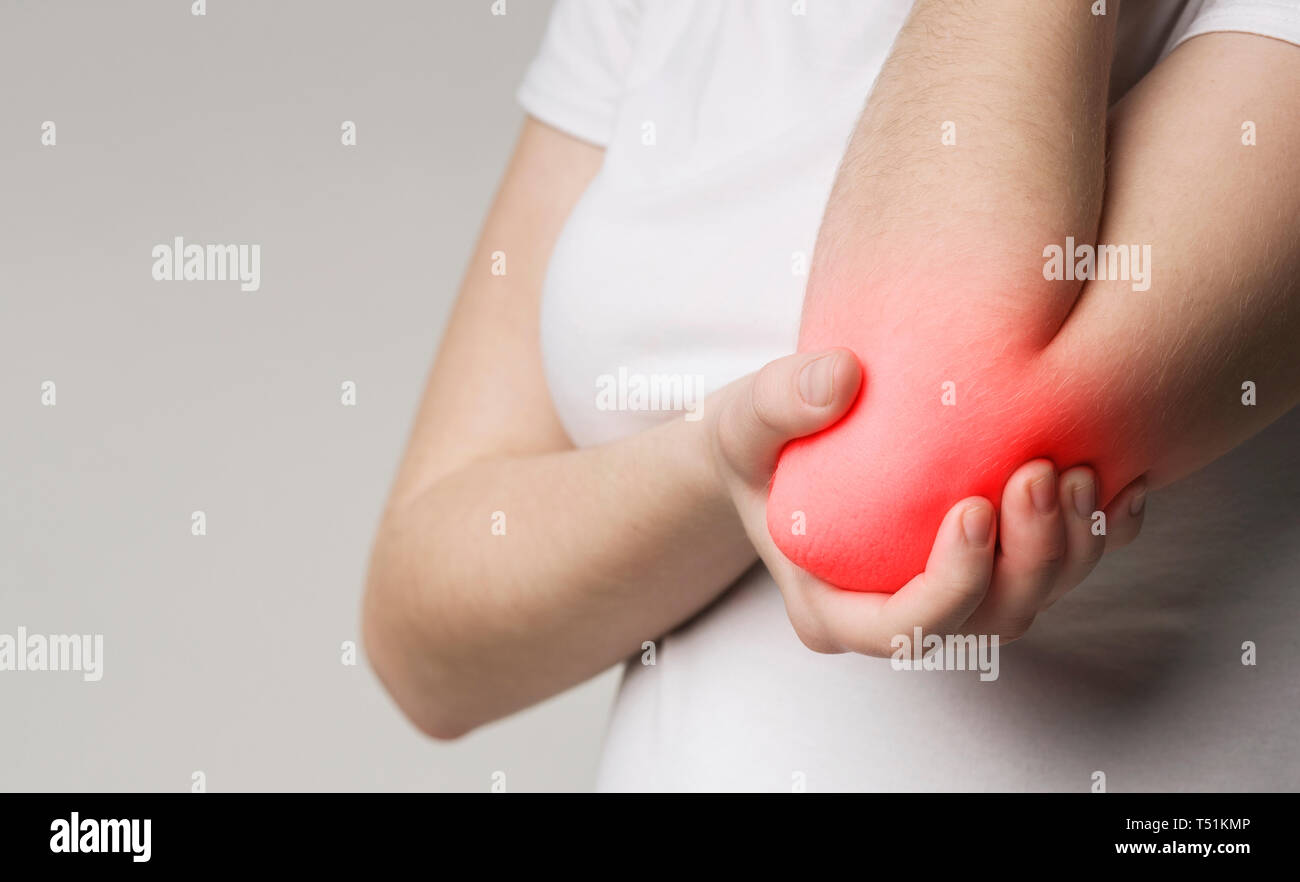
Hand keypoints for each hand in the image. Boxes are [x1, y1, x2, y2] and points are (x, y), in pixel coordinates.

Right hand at [709, 348, 1148, 653]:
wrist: (775, 447)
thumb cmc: (753, 446)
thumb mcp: (739, 421)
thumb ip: (776, 402)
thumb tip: (842, 376)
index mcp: (835, 609)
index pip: (904, 629)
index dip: (952, 585)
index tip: (972, 507)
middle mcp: (902, 614)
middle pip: (987, 620)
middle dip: (1029, 559)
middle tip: (1037, 471)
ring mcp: (951, 592)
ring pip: (1032, 598)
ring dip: (1070, 546)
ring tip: (1077, 468)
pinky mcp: (989, 561)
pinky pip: (1058, 568)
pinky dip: (1098, 535)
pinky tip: (1120, 483)